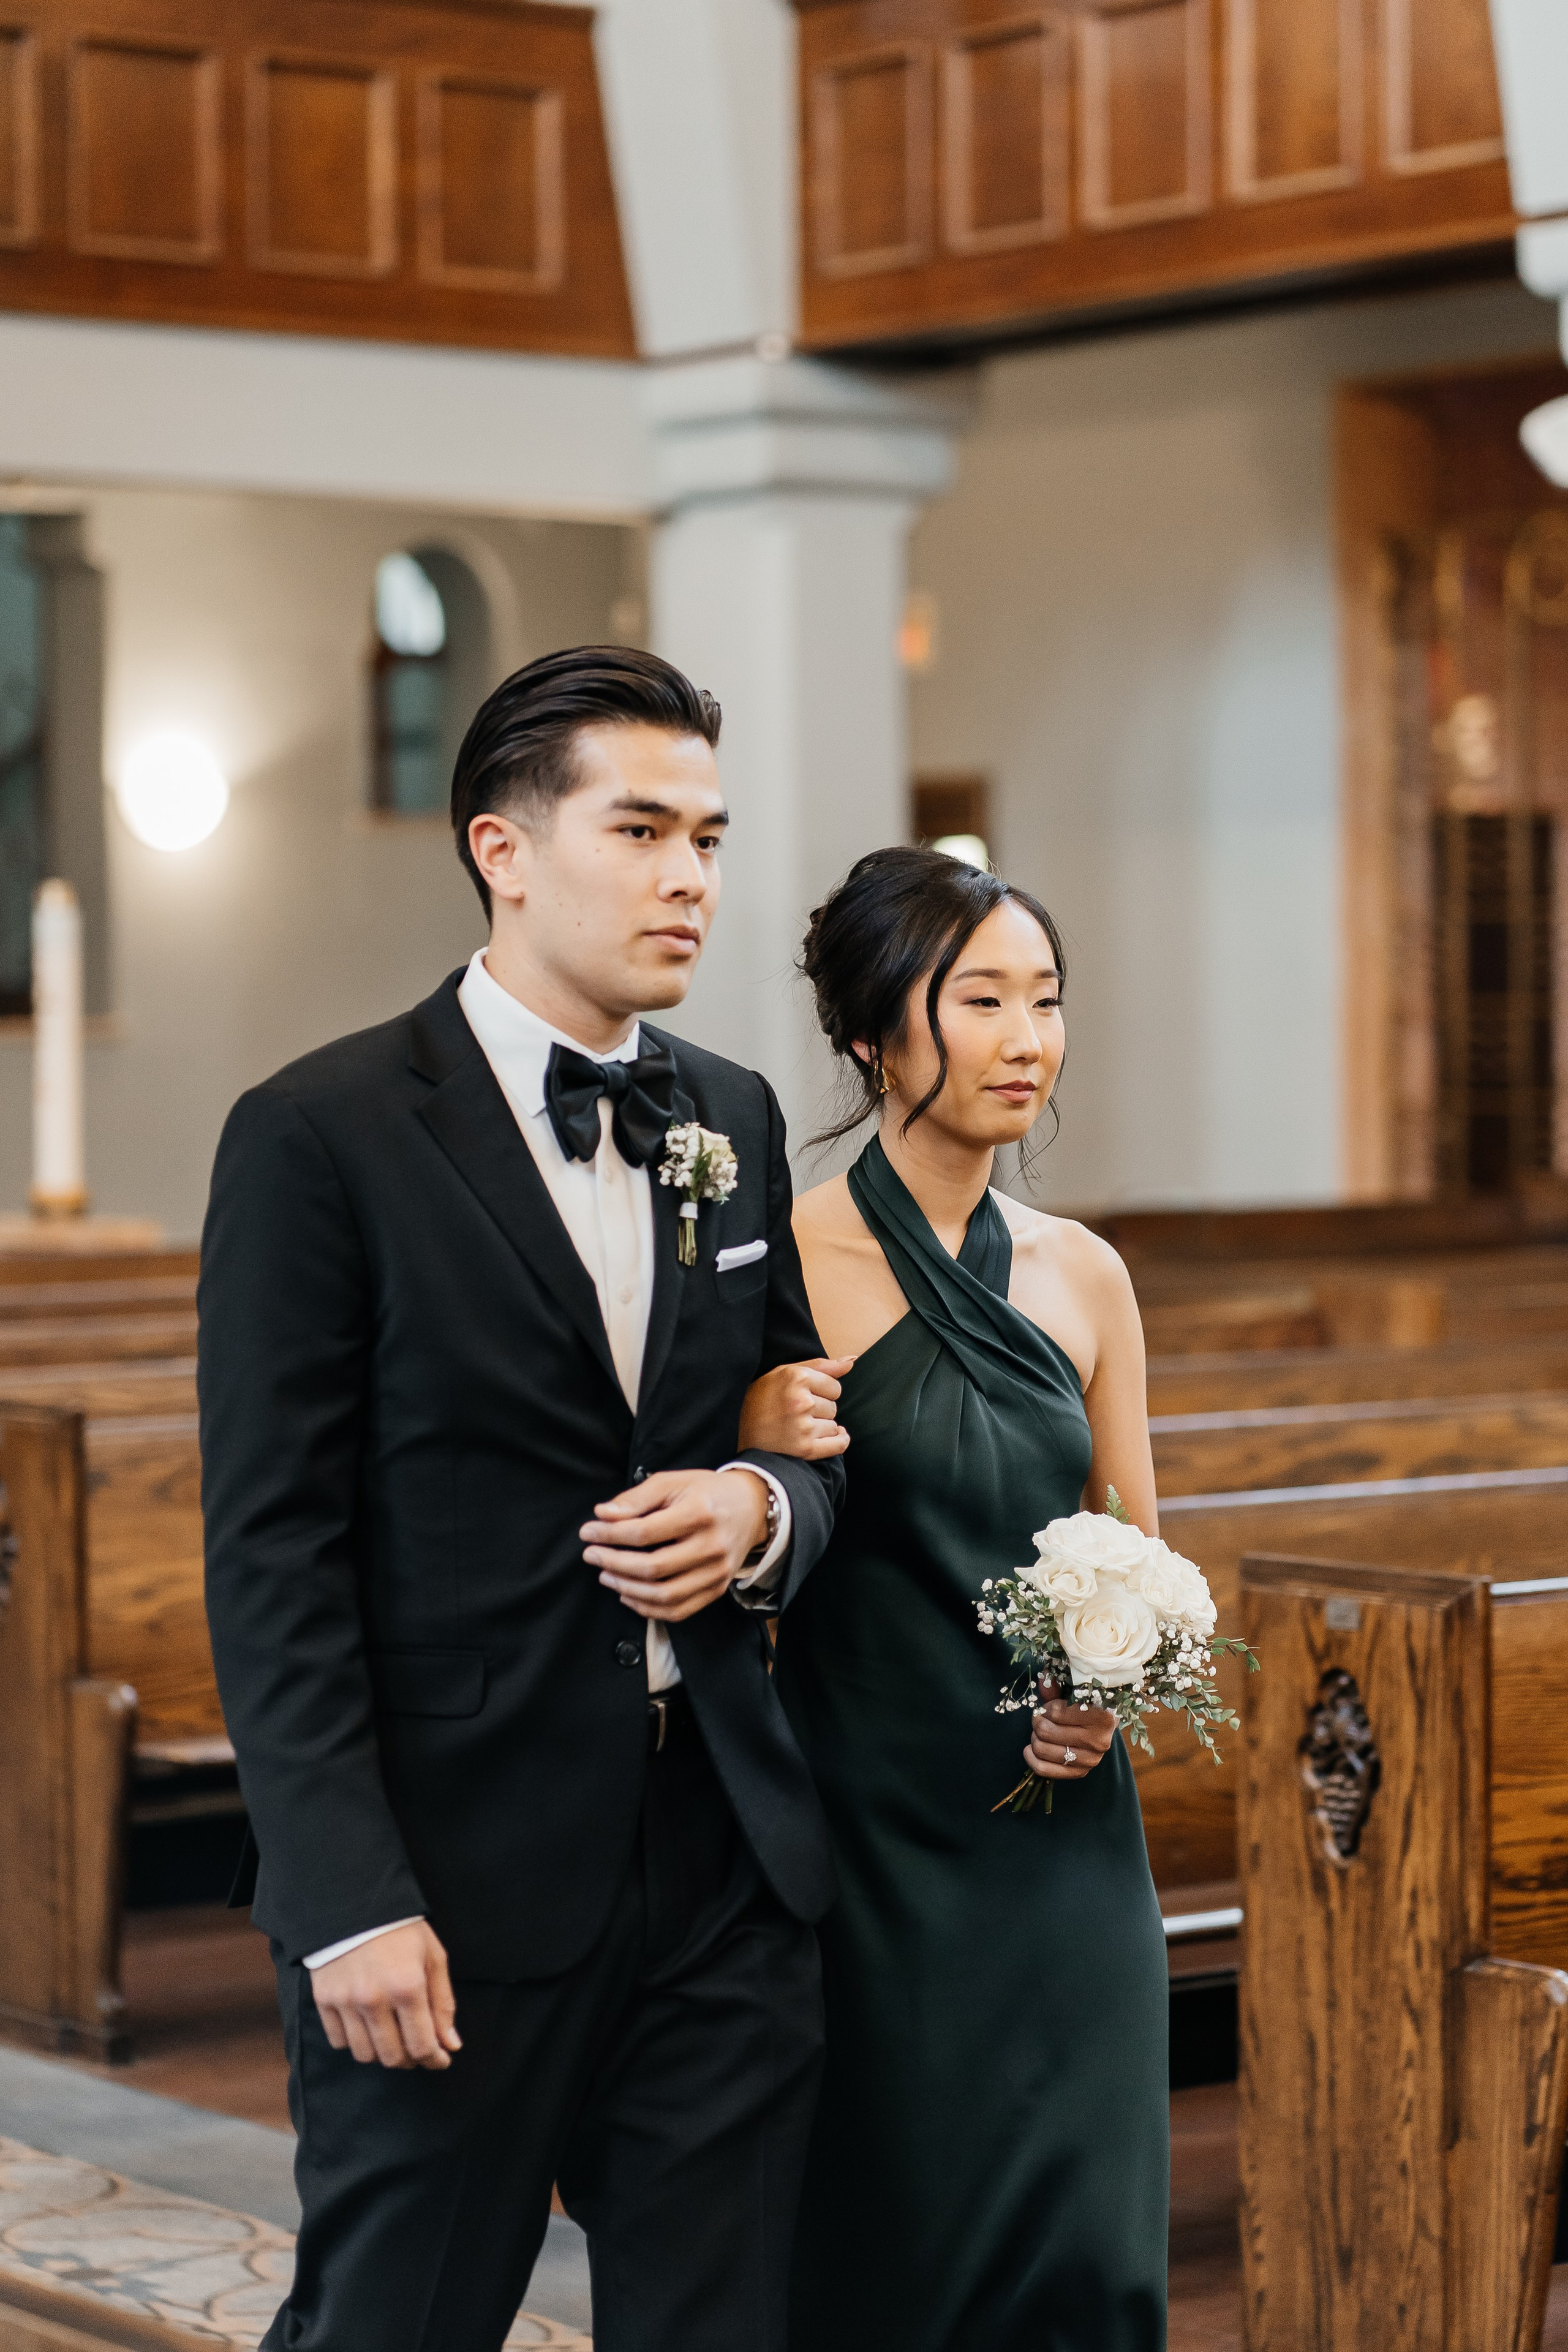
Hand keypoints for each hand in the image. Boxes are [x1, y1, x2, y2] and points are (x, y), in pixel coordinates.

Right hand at [310, 1921, 460, 2070]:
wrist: (355, 1903)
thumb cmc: (401, 1930)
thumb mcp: (433, 1957)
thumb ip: (443, 2004)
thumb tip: (451, 2045)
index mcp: (407, 1987)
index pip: (422, 2045)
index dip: (435, 2059)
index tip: (441, 2060)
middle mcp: (375, 1999)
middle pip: (393, 2057)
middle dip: (410, 2060)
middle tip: (417, 2050)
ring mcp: (346, 2002)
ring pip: (365, 2055)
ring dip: (382, 2054)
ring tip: (393, 2037)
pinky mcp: (324, 2001)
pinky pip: (339, 2042)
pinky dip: (355, 2041)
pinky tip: (366, 2026)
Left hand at [581, 1467, 769, 1622]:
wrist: (751, 1507)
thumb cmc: (706, 1492)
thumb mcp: (672, 1482)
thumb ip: (636, 1498)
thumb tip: (603, 1515)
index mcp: (700, 1513)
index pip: (645, 1532)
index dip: (610, 1535)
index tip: (588, 1531)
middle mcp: (712, 1547)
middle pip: (652, 1567)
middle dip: (613, 1562)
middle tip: (591, 1554)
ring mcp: (717, 1573)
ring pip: (663, 1595)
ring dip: (626, 1588)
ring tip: (605, 1574)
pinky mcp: (716, 1590)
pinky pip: (677, 1611)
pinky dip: (647, 1608)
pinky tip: (627, 1594)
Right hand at [738, 1358, 853, 1459]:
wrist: (736, 1434)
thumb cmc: (761, 1400)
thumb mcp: (783, 1373)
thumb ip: (820, 1365)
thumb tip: (852, 1360)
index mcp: (795, 1377)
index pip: (834, 1386)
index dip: (821, 1392)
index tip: (804, 1397)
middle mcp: (801, 1401)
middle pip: (834, 1406)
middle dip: (820, 1409)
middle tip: (796, 1414)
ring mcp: (803, 1426)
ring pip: (834, 1425)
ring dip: (821, 1427)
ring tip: (798, 1427)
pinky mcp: (805, 1449)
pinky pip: (839, 1444)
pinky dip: (837, 1441)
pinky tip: (824, 1438)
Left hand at [1025, 1677, 1116, 1783]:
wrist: (1106, 1726)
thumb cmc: (1088, 1705)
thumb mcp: (1076, 1692)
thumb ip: (1058, 1687)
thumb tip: (1042, 1681)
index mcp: (1102, 1717)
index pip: (1056, 1713)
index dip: (1046, 1708)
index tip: (1049, 1706)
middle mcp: (1099, 1741)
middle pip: (1046, 1732)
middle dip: (1038, 1722)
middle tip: (1040, 1717)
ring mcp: (1090, 1760)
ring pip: (1042, 1750)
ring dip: (1035, 1738)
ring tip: (1040, 1731)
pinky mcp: (1081, 1773)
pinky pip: (1044, 1770)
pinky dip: (1031, 1759)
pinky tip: (1029, 1749)